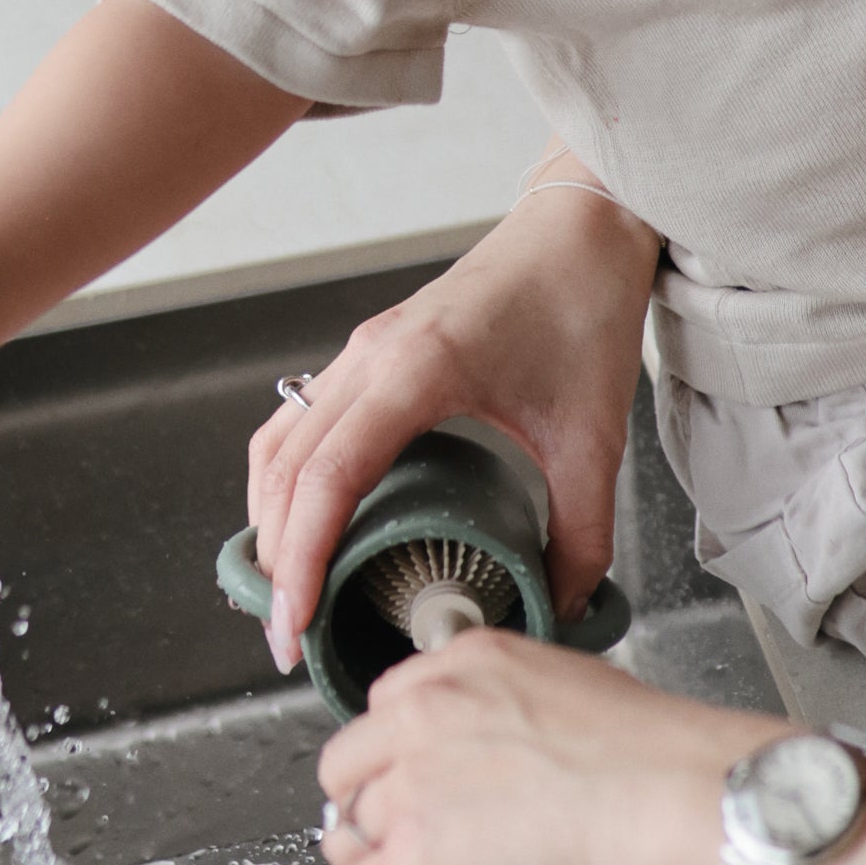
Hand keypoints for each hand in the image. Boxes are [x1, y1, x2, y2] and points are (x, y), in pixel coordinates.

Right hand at [247, 164, 659, 668]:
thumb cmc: (582, 306)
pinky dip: (287, 481)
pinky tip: (305, 524)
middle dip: (276, 561)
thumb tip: (561, 606)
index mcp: (417, 369)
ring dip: (272, 521)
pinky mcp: (371, 352)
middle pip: (286, 470)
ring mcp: (363, 351)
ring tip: (288, 593)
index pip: (328, 477)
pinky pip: (300, 423)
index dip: (301, 559)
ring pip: (280, 445)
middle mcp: (371, 356)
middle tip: (286, 637)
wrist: (582, 227)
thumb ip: (583, 531)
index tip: (295, 625)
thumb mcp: (593, 436)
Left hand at [315, 628, 770, 864]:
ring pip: (349, 838)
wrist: (682, 796)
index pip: (385, 709)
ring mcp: (415, 785)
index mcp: (466, 665)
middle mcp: (427, 714)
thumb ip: (529, 705)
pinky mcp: (418, 857)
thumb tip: (523, 745)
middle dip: (377, 809)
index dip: (397, 755)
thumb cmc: (659, 754)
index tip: (417, 781)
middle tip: (419, 840)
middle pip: (352, 773)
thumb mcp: (578, 687)